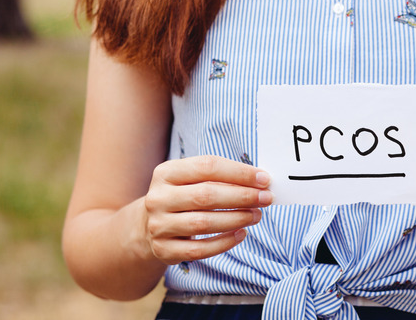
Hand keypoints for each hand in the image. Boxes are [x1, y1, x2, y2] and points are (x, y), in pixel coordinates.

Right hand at [143, 155, 272, 264]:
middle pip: (206, 196)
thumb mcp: (193, 180)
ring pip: (203, 224)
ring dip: (237, 219)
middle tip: (266, 199)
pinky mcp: (163, 250)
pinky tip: (241, 234)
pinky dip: (224, 242)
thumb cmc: (183, 196)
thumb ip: (221, 178)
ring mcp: (158, 225)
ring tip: (257, 215)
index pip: (207, 166)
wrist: (150, 224)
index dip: (239, 172)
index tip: (264, 179)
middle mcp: (158, 198)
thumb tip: (260, 182)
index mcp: (166, 173)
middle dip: (242, 197)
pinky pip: (199, 249)